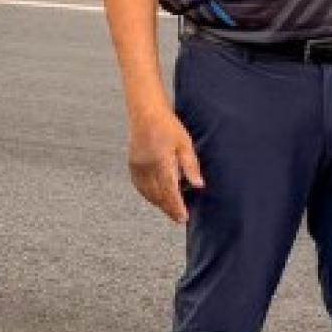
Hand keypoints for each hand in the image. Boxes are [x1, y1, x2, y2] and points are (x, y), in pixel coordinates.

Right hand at [127, 103, 202, 223]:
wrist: (146, 114)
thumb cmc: (168, 127)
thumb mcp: (185, 144)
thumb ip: (191, 166)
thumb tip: (199, 185)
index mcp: (162, 162)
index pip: (170, 191)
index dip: (177, 206)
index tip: (184, 217)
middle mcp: (147, 167)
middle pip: (158, 195)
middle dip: (169, 208)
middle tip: (179, 218)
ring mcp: (137, 167)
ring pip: (148, 193)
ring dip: (159, 203)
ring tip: (171, 210)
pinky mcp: (132, 166)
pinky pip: (140, 187)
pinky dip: (149, 195)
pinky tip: (157, 198)